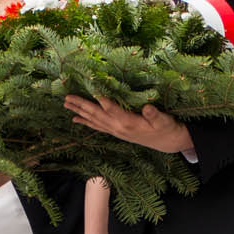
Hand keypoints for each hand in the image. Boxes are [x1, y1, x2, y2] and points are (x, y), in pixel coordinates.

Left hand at [64, 94, 194, 155]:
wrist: (167, 143)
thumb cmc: (166, 128)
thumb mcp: (164, 120)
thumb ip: (155, 115)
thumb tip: (148, 108)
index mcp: (129, 123)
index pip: (112, 109)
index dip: (102, 100)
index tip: (90, 90)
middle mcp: (118, 128)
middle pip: (96, 115)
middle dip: (81, 105)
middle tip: (67, 97)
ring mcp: (116, 131)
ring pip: (94, 120)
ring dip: (79, 112)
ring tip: (66, 104)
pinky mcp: (116, 132)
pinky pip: (97, 126)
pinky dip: (86, 122)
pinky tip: (76, 119)